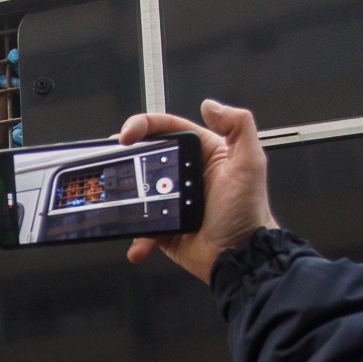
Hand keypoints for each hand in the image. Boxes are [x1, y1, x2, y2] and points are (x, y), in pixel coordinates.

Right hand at [121, 99, 275, 284]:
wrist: (240, 256)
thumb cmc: (248, 212)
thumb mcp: (250, 163)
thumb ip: (238, 126)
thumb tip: (211, 105)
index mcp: (204, 153)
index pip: (169, 128)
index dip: (145, 125)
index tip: (128, 134)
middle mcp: (186, 173)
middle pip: (147, 155)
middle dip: (126, 155)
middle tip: (112, 157)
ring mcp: (172, 200)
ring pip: (139, 190)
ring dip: (125, 194)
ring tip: (117, 198)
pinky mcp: (164, 226)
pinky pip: (142, 227)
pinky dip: (137, 237)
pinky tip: (139, 242)